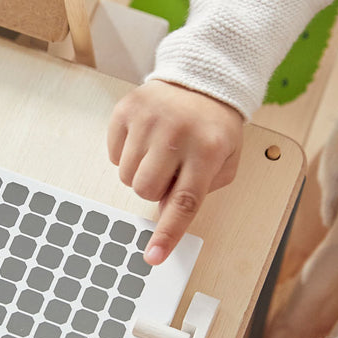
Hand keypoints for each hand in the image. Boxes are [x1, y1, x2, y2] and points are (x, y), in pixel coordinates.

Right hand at [107, 80, 243, 264]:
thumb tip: (162, 215)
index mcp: (207, 150)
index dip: (167, 233)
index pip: (184, 202)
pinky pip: (114, 155)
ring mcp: (149, 119)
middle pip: (146, 190)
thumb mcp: (223, 162)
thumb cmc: (213, 128)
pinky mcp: (126, 109)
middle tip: (169, 171)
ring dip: (140, 173)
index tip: (153, 256)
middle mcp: (177, 133)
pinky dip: (127, 154)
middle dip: (154, 190)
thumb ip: (197, 193)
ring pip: (127, 176)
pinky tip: (146, 139)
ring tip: (159, 152)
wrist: (201, 80)